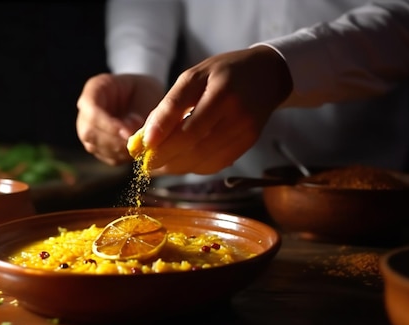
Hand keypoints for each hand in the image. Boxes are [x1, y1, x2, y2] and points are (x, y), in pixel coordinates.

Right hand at [76, 73, 164, 164]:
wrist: (145, 97)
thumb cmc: (145, 91)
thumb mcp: (146, 94)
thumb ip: (138, 113)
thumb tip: (130, 136)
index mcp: (95, 89)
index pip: (92, 111)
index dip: (108, 125)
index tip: (128, 134)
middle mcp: (86, 111)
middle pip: (89, 132)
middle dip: (113, 141)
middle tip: (136, 144)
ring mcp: (89, 130)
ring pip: (95, 147)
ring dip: (118, 150)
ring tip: (139, 145)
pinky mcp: (98, 146)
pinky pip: (106, 156)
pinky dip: (122, 157)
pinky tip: (136, 150)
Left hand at [135, 45, 292, 174]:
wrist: (267, 75)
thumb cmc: (223, 73)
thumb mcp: (194, 76)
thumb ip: (171, 105)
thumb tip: (146, 137)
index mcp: (222, 93)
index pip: (188, 125)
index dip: (163, 141)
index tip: (141, 150)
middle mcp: (237, 115)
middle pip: (195, 146)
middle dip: (166, 158)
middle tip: (146, 163)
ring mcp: (245, 132)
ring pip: (205, 160)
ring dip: (177, 167)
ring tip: (160, 164)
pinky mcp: (248, 144)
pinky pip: (216, 164)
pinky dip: (194, 167)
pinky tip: (182, 162)